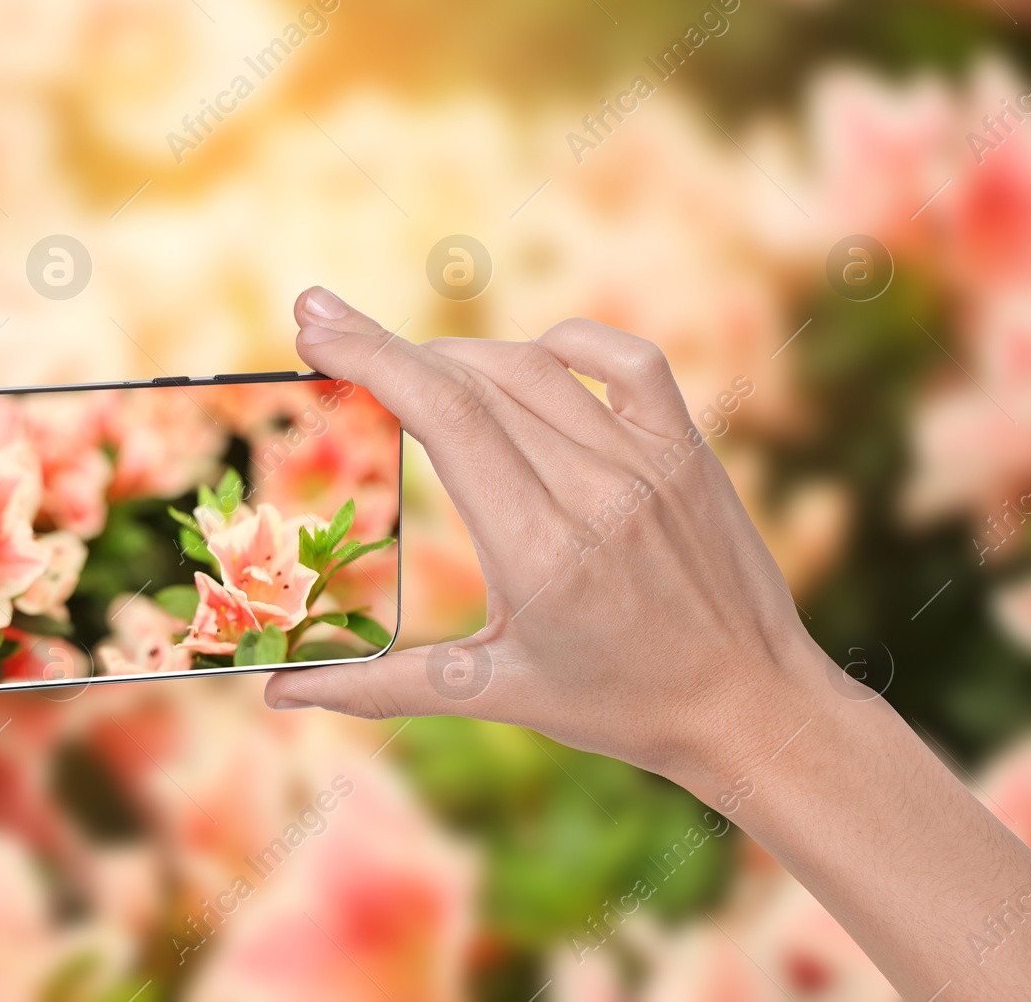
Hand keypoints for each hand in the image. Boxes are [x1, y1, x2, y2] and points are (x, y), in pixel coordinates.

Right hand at [267, 289, 1030, 1001]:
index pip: (443, 415)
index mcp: (539, 551)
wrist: (753, 706)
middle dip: (388, 346)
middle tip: (324, 325)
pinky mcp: (687, 449)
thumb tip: (277, 693)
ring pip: (534, 367)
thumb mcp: (495, 693)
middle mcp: (594, 492)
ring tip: (410, 366)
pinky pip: (623, 360)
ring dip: (459, 355)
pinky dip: (566, 343)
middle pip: (473, 379)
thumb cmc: (621, 705)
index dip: (370, 356)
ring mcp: (648, 462)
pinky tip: (529, 357)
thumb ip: (380, 687)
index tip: (312, 324)